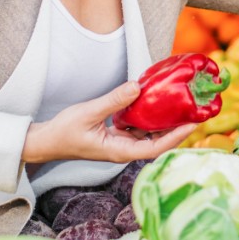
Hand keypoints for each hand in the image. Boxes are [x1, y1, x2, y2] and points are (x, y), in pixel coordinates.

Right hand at [21, 81, 194, 165]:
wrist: (44, 142)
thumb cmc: (63, 132)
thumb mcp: (89, 113)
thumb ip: (114, 100)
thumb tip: (137, 87)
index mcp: (120, 151)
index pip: (156, 147)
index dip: (176, 137)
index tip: (192, 124)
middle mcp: (123, 149)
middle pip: (157, 141)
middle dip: (176, 128)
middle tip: (194, 110)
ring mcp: (120, 143)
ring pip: (148, 133)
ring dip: (163, 121)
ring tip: (180, 104)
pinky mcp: (115, 135)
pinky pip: (137, 127)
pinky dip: (147, 116)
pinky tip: (154, 101)